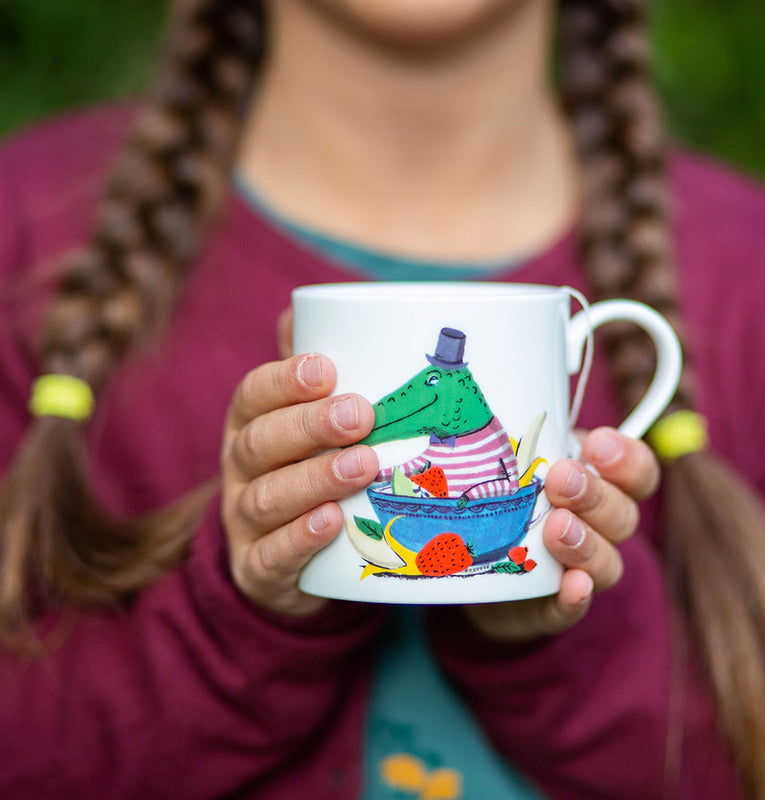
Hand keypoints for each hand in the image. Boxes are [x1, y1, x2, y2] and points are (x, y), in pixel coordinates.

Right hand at [221, 353, 377, 614]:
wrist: (286, 559)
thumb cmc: (305, 470)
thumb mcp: (304, 422)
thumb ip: (305, 374)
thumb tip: (301, 307)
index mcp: (250, 426)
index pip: (253, 395)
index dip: (284, 380)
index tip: (327, 368)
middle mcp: (240, 470)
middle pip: (260, 442)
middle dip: (309, 425)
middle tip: (360, 414)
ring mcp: (244, 521)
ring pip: (268, 496)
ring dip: (315, 478)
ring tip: (363, 465)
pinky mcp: (258, 570)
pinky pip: (271, 555)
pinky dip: (299, 538)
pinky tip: (331, 521)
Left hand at [463, 427, 659, 639]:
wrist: (475, 568)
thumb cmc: (506, 498)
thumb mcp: (513, 459)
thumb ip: (521, 435)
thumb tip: (505, 399)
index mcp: (598, 485)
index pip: (637, 472)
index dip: (627, 460)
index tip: (597, 444)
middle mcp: (599, 528)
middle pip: (624, 515)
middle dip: (595, 495)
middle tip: (561, 479)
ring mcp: (579, 570)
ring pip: (607, 562)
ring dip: (587, 544)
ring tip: (557, 529)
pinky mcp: (552, 607)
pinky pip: (571, 608)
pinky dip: (575, 599)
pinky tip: (572, 586)